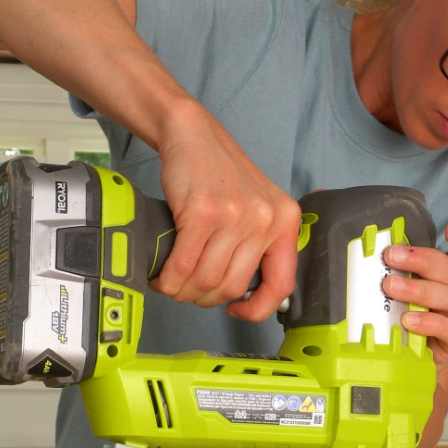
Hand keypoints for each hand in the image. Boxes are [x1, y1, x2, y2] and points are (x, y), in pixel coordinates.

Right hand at [151, 101, 302, 321]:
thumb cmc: (220, 175)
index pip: (281, 284)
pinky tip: (163, 277)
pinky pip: (184, 264)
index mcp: (284, 222)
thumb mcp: (257, 207)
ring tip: (173, 284)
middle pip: (233, 286)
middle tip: (190, 291)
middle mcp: (264, 220)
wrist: (194, 136)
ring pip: (207, 279)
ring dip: (184, 290)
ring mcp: (234, 216)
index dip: (259, 309)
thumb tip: (245, 293)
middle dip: (205, 298)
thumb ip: (258, 245)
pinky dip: (169, 278)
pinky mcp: (202, 213)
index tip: (237, 311)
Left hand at [381, 221, 447, 377]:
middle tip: (392, 255)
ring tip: (391, 287)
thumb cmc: (399, 324)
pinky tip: (410, 320)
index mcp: (441, 278)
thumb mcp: (392, 295)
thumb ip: (382, 272)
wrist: (410, 368)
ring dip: (419, 288)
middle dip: (423, 258)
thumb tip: (353, 247)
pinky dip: (429, 322)